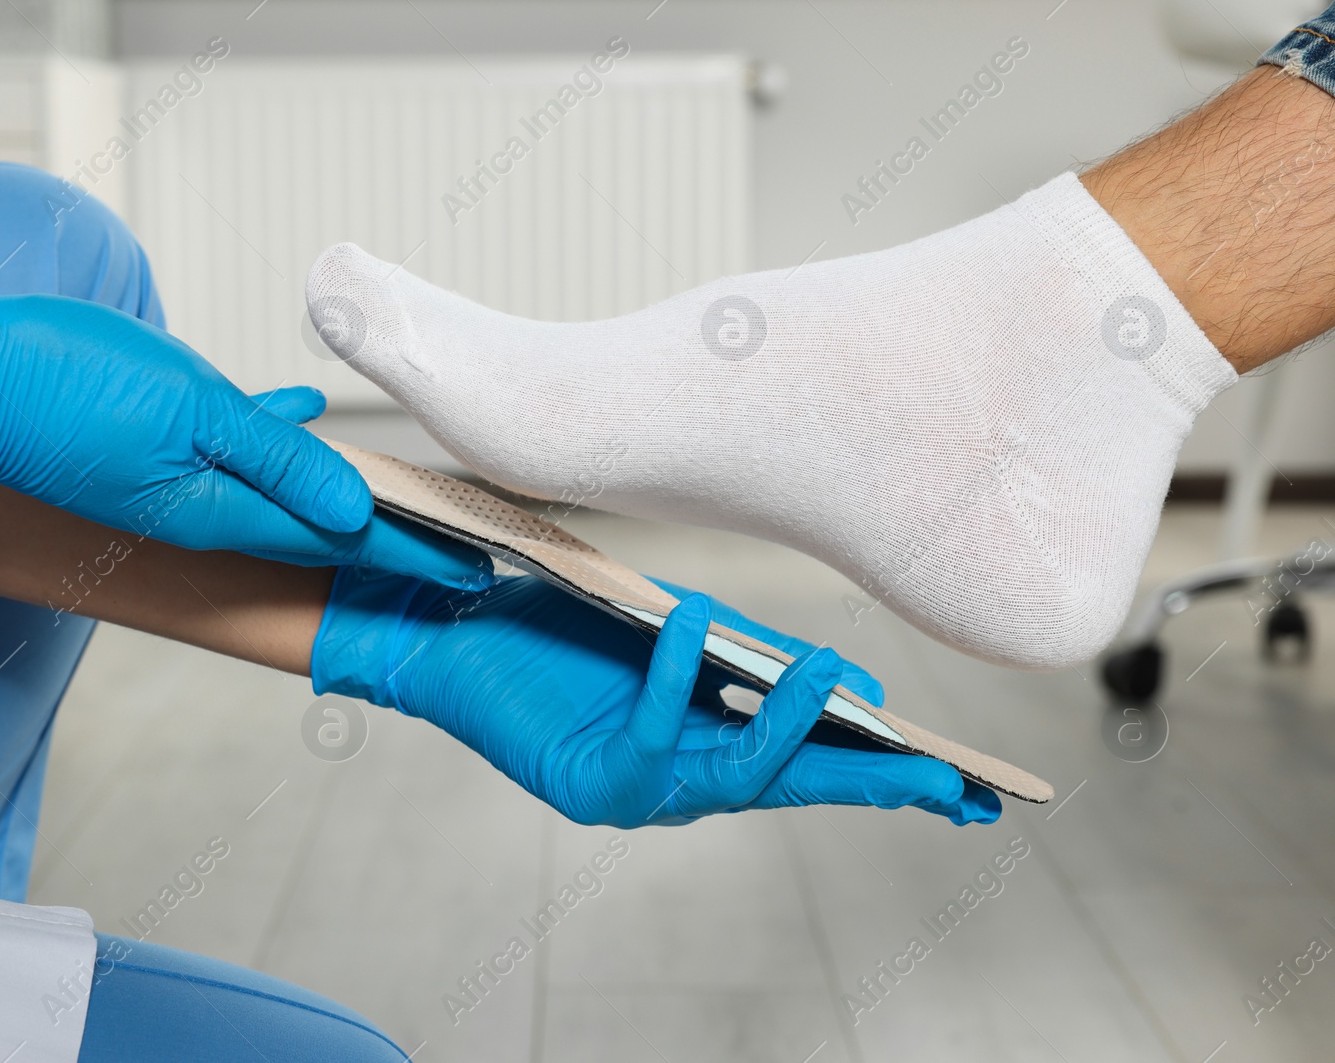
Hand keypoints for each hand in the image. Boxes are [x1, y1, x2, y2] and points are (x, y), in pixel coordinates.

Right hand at [0, 293, 488, 586]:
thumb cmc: (59, 383)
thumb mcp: (190, 412)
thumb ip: (278, 461)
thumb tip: (357, 508)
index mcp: (222, 510)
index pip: (344, 537)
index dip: (416, 549)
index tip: (476, 563)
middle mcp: (204, 512)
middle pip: (321, 530)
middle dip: (394, 537)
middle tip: (458, 543)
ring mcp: (174, 489)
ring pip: (284, 499)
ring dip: (345, 499)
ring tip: (400, 496)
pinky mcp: (149, 458)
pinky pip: (236, 458)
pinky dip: (281, 446)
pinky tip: (303, 416)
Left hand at [313, 569, 1000, 826]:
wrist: (454, 629)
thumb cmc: (562, 626)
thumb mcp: (674, 631)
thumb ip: (744, 655)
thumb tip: (844, 683)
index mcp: (713, 744)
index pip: (814, 765)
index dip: (886, 774)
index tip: (963, 787)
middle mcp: (684, 781)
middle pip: (794, 787)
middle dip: (870, 782)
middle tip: (945, 781)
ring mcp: (638, 791)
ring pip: (734, 773)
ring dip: (786, 722)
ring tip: (833, 673)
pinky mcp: (586, 785)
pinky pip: (649, 736)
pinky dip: (673, 676)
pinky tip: (689, 625)